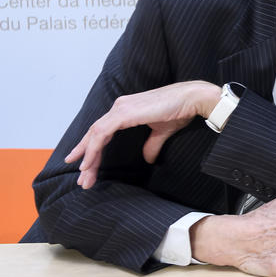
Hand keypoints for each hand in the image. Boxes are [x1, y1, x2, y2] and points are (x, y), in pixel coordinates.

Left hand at [70, 81, 221, 188]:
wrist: (192, 98)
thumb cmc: (181, 110)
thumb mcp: (162, 131)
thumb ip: (152, 144)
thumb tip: (148, 159)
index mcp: (126, 109)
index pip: (102, 131)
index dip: (91, 148)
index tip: (85, 165)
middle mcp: (119, 107)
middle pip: (95, 134)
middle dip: (86, 156)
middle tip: (82, 178)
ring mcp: (120, 109)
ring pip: (95, 135)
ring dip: (87, 157)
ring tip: (84, 176)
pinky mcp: (124, 113)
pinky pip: (102, 134)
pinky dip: (93, 149)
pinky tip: (88, 163)